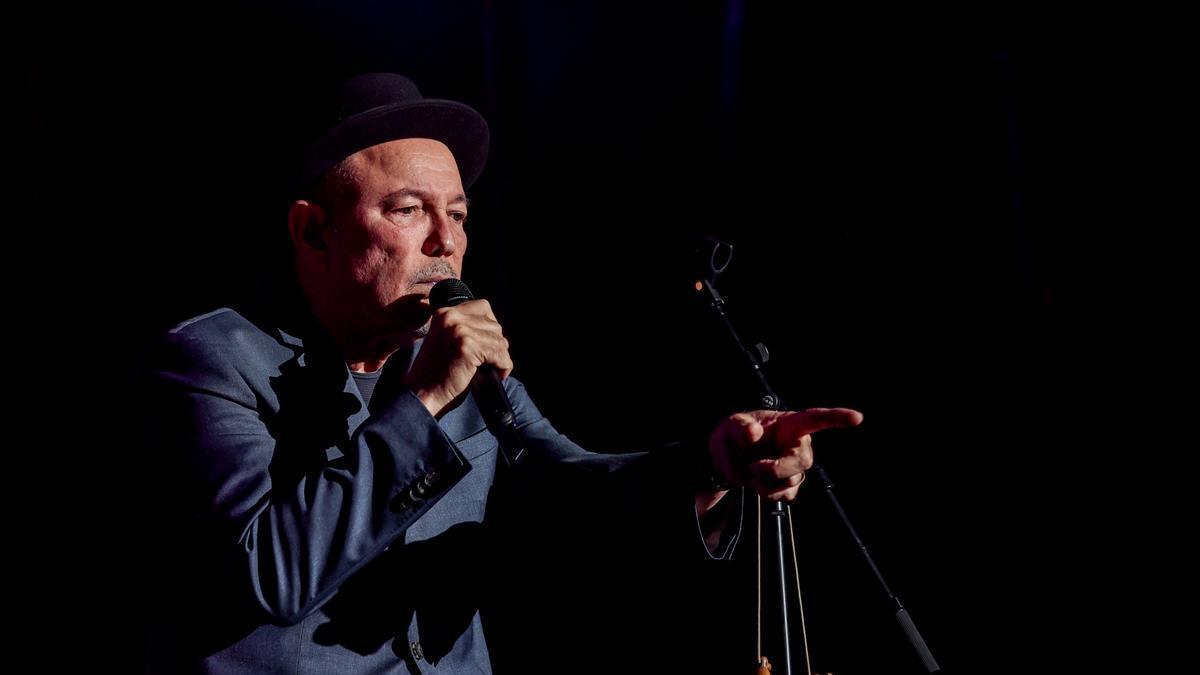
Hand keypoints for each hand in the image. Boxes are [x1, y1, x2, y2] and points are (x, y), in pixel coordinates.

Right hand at [403, 299, 511, 417]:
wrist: (421, 393)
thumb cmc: (435, 374)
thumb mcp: (447, 341)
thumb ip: (466, 330)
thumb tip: (496, 333)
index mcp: (444, 312)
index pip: (483, 307)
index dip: (490, 327)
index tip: (488, 344)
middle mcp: (451, 316)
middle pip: (493, 324)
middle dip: (496, 344)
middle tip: (491, 361)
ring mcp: (460, 330)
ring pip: (499, 340)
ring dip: (501, 357)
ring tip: (493, 369)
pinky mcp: (468, 347)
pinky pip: (500, 354)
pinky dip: (504, 366)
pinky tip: (497, 375)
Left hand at [709, 408, 862, 500]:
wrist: (728, 461)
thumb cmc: (734, 436)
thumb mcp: (730, 426)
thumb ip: (740, 427)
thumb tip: (754, 432)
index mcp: (789, 424)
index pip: (816, 418)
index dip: (837, 418)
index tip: (856, 417)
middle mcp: (799, 444)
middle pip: (800, 461)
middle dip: (774, 469)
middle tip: (752, 467)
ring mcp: (797, 466)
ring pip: (791, 481)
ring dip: (765, 483)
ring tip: (751, 472)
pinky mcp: (791, 484)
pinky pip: (787, 495)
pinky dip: (768, 494)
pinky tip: (759, 484)